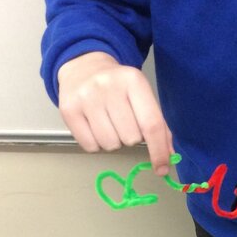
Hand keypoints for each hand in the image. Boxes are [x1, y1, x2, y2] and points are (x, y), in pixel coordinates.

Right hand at [57, 51, 175, 175]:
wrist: (83, 67)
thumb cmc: (118, 86)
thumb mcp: (142, 96)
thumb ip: (158, 125)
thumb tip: (167, 158)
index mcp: (133, 81)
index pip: (151, 124)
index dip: (158, 150)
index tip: (162, 168)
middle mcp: (109, 87)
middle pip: (130, 137)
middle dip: (131, 138)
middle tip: (124, 123)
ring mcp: (86, 98)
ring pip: (110, 144)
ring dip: (114, 142)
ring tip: (108, 123)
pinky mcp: (69, 110)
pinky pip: (90, 146)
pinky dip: (96, 144)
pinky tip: (95, 126)